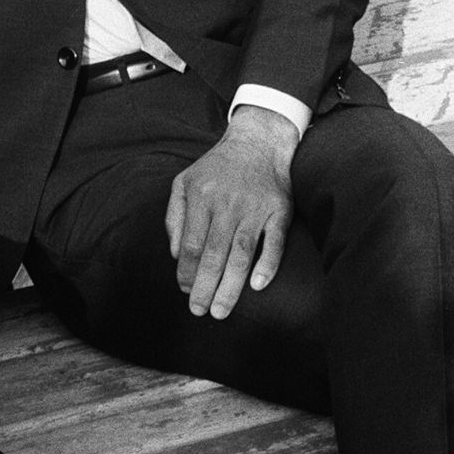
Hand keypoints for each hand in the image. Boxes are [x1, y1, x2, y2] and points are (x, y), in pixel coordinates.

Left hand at [165, 105, 296, 320]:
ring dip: (230, 286)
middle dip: (204, 287)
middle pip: (214, 253)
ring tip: (220, 310)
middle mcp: (227, 203)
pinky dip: (267, 264)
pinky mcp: (279, 210)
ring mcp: (254, 207)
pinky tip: (257, 286)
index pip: (191, 244)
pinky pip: (274, 242)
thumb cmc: (217, 168)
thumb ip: (175, 215)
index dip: (185, 271)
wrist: (258, 142)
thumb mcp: (185, 181)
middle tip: (199, 311)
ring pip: (241, 253)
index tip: (183, 291)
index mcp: (201, 196)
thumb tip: (174, 254)